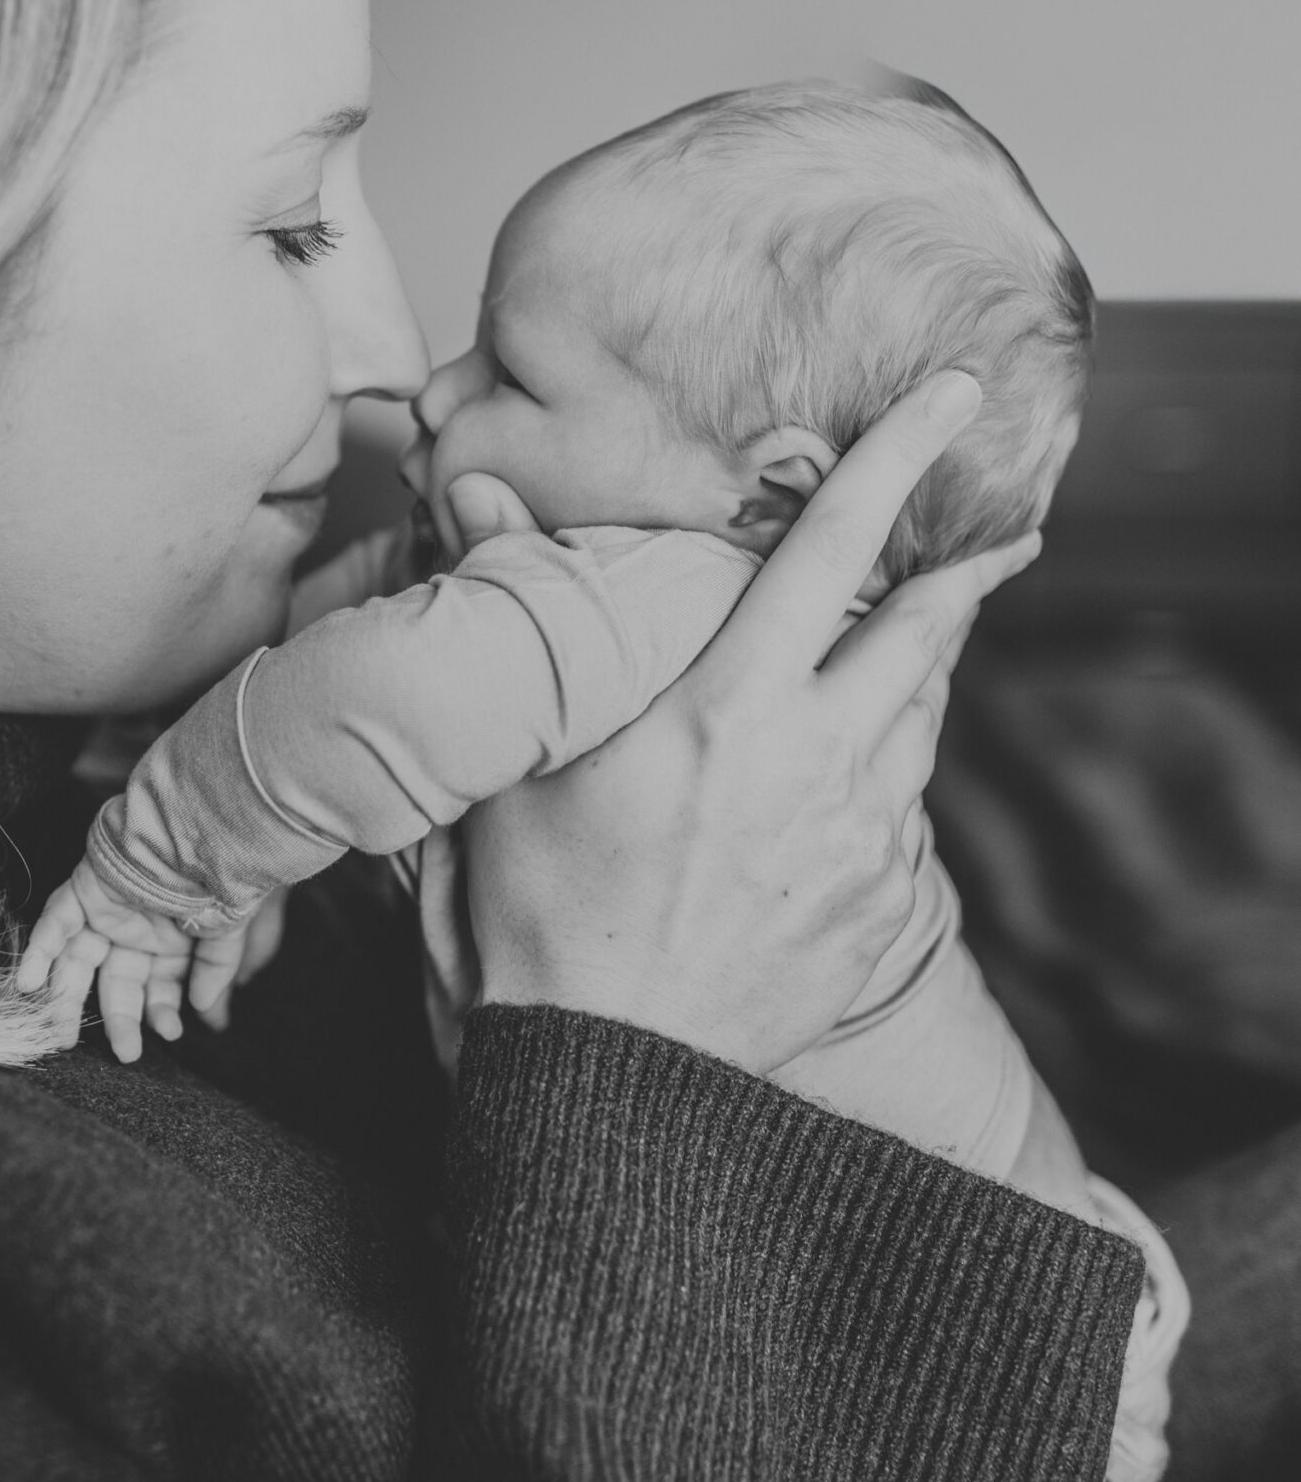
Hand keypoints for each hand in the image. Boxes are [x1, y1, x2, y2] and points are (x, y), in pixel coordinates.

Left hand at [16, 864, 278, 1061]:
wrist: (204, 829)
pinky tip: (28, 984)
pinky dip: (40, 953)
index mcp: (170, 940)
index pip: (158, 987)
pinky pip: (56, 924)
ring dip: (66, 999)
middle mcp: (135, 931)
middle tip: (124, 1053)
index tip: (166, 1033)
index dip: (160, 1012)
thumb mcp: (228, 929)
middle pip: (116, 984)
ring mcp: (107, 911)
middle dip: (119, 1019)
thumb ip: (215, 970)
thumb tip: (206, 1012)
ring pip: (77, 963)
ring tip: (58, 1035)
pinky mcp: (84, 889)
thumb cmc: (221, 875)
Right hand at [462, 373, 1040, 1072]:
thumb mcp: (512, 764)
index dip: (898, 458)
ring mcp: (863, 841)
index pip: (832, 547)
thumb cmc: (538, 924)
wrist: (610, 1083)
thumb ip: (518, 611)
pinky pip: (906, 811)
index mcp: (730, 708)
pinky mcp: (881, 909)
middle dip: (972, 567)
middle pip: (927, 630)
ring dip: (923, 671)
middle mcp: (819, 763)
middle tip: (1004, 530)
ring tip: (913, 646)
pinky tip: (854, 780)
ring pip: (922, 720)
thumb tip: (477, 487)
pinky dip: (890, 772)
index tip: (953, 397)